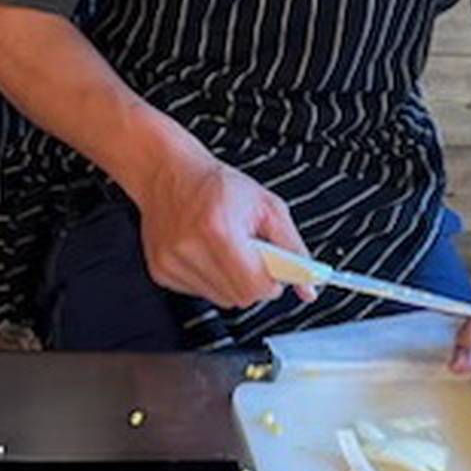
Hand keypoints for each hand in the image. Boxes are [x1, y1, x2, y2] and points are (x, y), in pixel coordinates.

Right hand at [134, 149, 315, 307]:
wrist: (166, 171)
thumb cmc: (216, 184)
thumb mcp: (267, 206)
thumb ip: (293, 248)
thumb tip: (309, 287)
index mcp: (218, 229)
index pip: (256, 286)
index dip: (272, 280)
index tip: (274, 267)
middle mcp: (189, 248)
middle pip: (240, 297)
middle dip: (254, 280)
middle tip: (251, 254)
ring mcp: (171, 262)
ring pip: (221, 299)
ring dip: (232, 281)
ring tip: (227, 250)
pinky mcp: (161, 271)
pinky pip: (200, 293)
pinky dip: (210, 278)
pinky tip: (206, 253)